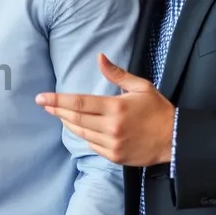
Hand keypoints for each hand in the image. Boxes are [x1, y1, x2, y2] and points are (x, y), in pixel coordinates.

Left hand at [35, 53, 174, 166]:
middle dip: (56, 110)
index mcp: (115, 108)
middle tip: (44, 104)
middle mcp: (111, 127)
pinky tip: (83, 128)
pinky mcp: (114, 156)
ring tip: (60, 114)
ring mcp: (112, 144)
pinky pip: (91, 145)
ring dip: (68, 122)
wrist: (174, 139)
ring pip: (80, 132)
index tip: (41, 98)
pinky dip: (85, 136)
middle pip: (74, 118)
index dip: (57, 100)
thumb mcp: (140, 87)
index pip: (78, 102)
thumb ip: (117, 74)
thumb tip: (99, 58)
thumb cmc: (157, 110)